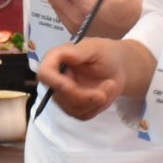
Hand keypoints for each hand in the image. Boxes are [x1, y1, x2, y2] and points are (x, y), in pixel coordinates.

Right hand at [36, 38, 153, 120]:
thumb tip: (61, 55)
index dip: (54, 82)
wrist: (117, 67)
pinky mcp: (75, 108)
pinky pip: (83, 115)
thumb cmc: (105, 53)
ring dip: (95, 100)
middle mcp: (55, 80)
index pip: (44, 74)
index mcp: (55, 60)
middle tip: (109, 84)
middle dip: (84, 95)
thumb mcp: (93, 48)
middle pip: (59, 96)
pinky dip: (98, 106)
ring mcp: (64, 96)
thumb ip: (76, 52)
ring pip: (72, 108)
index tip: (71, 87)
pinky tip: (105, 93)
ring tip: (110, 84)